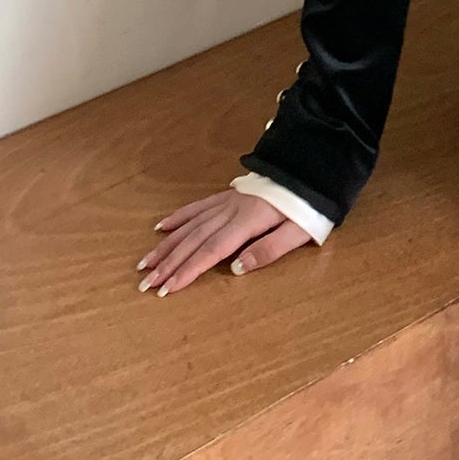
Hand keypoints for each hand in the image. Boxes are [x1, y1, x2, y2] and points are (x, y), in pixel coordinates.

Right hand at [135, 190, 314, 294]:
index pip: (211, 251)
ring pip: (191, 225)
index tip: (167, 289)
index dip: (188, 271)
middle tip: (145, 284)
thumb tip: (236, 269)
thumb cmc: (308, 207)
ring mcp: (228, 201)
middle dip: (168, 264)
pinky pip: (198, 207)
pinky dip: (179, 217)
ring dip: (167, 245)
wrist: (313, 170)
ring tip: (145, 264)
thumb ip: (269, 250)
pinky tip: (162, 227)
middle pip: (195, 240)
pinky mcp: (229, 196)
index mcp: (248, 222)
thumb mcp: (298, 232)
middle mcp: (231, 210)